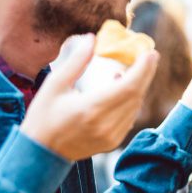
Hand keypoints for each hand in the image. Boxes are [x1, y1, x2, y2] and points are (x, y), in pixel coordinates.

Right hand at [20, 34, 158, 161]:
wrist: (41, 153)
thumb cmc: (43, 117)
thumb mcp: (54, 85)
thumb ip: (76, 62)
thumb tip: (92, 39)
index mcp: (91, 109)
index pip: (128, 87)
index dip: (143, 69)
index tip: (150, 53)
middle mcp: (105, 125)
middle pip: (136, 95)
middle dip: (146, 73)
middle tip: (150, 55)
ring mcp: (111, 136)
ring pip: (135, 107)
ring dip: (138, 87)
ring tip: (132, 70)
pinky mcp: (113, 142)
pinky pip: (130, 117)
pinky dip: (131, 101)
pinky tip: (123, 89)